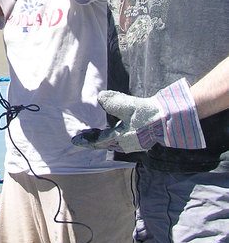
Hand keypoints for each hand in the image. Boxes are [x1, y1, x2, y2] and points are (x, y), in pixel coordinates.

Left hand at [71, 79, 205, 153]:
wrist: (168, 118)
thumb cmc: (147, 113)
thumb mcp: (127, 105)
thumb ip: (111, 101)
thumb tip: (100, 98)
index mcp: (120, 138)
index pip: (98, 141)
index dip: (86, 140)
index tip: (75, 141)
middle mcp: (126, 144)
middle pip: (105, 143)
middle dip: (93, 140)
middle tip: (82, 137)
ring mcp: (134, 143)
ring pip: (113, 142)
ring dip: (103, 138)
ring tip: (94, 133)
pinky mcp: (140, 139)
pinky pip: (121, 140)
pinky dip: (113, 136)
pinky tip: (113, 130)